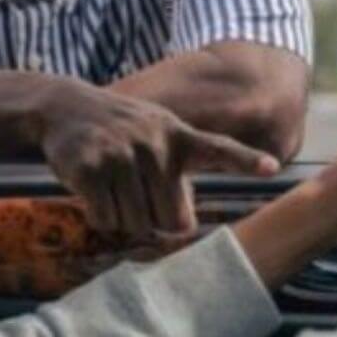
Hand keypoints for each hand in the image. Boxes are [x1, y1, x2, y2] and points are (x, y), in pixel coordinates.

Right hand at [34, 79, 278, 236]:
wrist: (65, 107)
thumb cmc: (120, 132)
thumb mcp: (156, 136)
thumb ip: (176, 175)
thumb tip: (183, 228)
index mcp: (177, 136)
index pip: (218, 148)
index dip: (244, 160)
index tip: (271, 167)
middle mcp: (153, 143)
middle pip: (168, 219)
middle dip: (153, 220)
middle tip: (136, 198)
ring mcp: (120, 154)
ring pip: (134, 223)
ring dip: (123, 219)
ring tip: (112, 188)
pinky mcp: (89, 167)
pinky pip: (105, 219)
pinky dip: (99, 216)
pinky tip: (93, 191)